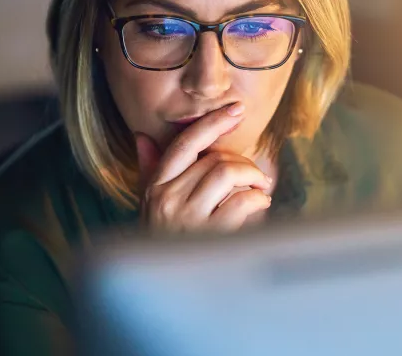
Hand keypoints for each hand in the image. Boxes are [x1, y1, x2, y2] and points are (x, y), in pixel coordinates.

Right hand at [135, 103, 272, 232]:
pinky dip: (258, 200)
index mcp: (155, 186)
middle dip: (242, 162)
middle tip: (254, 175)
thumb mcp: (147, 205)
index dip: (212, 123)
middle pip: (213, 159)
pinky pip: (242, 202)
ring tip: (259, 189)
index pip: (185, 143)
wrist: (164, 291)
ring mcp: (188, 218)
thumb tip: (142, 137)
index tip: (235, 110)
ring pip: (227, 173)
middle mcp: (168, 198)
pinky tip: (259, 206)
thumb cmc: (160, 243)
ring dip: (253, 177)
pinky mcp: (210, 237)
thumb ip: (149, 170)